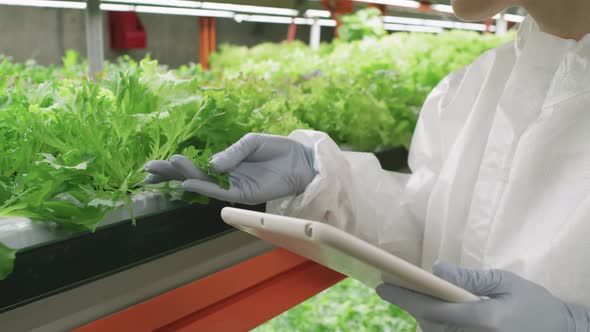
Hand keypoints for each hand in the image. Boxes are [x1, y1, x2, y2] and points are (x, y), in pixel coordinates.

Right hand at [144, 133, 315, 204]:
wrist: (302, 161)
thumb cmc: (278, 149)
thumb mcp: (252, 142)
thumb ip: (232, 153)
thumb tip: (212, 163)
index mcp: (226, 162)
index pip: (195, 164)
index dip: (175, 165)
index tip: (153, 163)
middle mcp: (226, 176)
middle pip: (193, 175)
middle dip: (171, 173)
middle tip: (148, 170)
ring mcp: (233, 186)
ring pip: (203, 183)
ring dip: (184, 176)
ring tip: (166, 168)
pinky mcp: (244, 194)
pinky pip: (221, 191)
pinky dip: (205, 187)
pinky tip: (189, 182)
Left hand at [376, 261, 588, 331]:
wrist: (559, 331)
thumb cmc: (533, 303)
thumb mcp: (505, 282)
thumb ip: (470, 277)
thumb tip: (437, 267)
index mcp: (483, 319)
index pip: (433, 310)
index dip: (404, 298)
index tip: (382, 286)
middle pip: (428, 323)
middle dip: (409, 303)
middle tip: (392, 285)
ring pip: (434, 331)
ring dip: (421, 314)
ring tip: (410, 293)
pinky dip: (435, 324)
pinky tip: (433, 310)